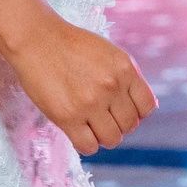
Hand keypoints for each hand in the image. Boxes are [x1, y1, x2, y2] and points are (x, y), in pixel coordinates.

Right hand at [10, 18, 157, 152]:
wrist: (37, 39)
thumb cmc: (72, 46)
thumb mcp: (110, 53)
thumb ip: (129, 77)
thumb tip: (149, 108)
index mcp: (125, 69)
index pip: (147, 107)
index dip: (137, 113)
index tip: (123, 110)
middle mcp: (112, 86)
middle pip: (130, 125)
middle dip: (119, 124)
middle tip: (103, 117)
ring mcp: (90, 103)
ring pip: (112, 139)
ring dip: (104, 136)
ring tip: (91, 125)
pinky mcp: (68, 117)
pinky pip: (88, 146)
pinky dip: (87, 144)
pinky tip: (79, 132)